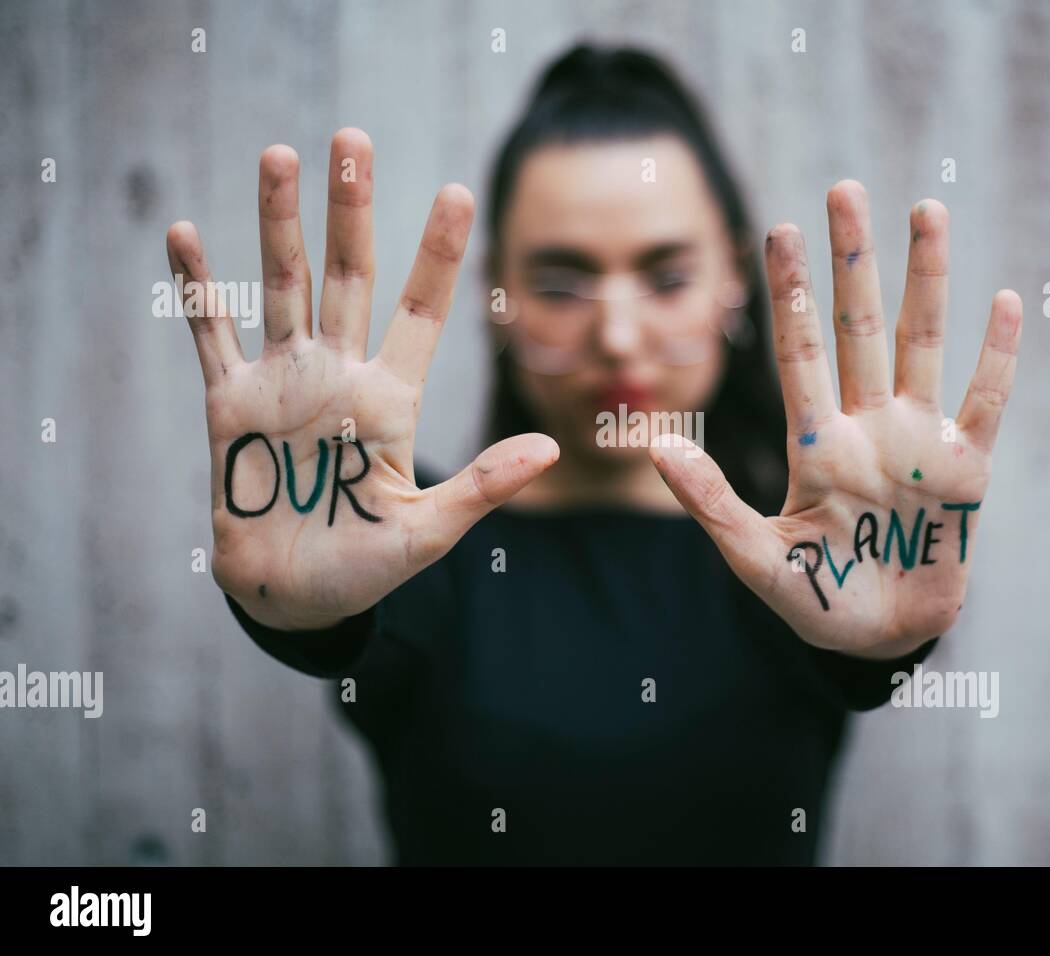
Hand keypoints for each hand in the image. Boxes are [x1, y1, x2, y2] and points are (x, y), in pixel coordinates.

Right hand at [168, 129, 557, 630]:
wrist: (293, 598)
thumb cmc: (366, 568)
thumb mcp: (429, 531)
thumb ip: (484, 486)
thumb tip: (552, 450)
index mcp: (392, 400)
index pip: (421, 313)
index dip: (438, 255)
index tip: (459, 192)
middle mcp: (340, 375)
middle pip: (349, 276)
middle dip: (351, 208)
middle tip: (351, 139)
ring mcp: (284, 383)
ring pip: (283, 286)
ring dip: (278, 223)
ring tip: (280, 156)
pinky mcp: (230, 404)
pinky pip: (211, 336)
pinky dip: (198, 290)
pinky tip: (186, 234)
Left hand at [650, 181, 1021, 658]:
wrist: (878, 640)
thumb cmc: (815, 599)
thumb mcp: (756, 557)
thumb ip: (710, 502)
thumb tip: (653, 447)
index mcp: (815, 443)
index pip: (798, 351)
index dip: (790, 293)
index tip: (776, 231)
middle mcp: (866, 426)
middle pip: (857, 328)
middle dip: (851, 261)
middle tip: (842, 190)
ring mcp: (917, 442)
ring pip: (921, 345)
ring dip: (925, 281)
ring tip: (925, 210)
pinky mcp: (967, 470)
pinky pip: (984, 404)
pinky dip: (996, 357)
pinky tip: (1004, 301)